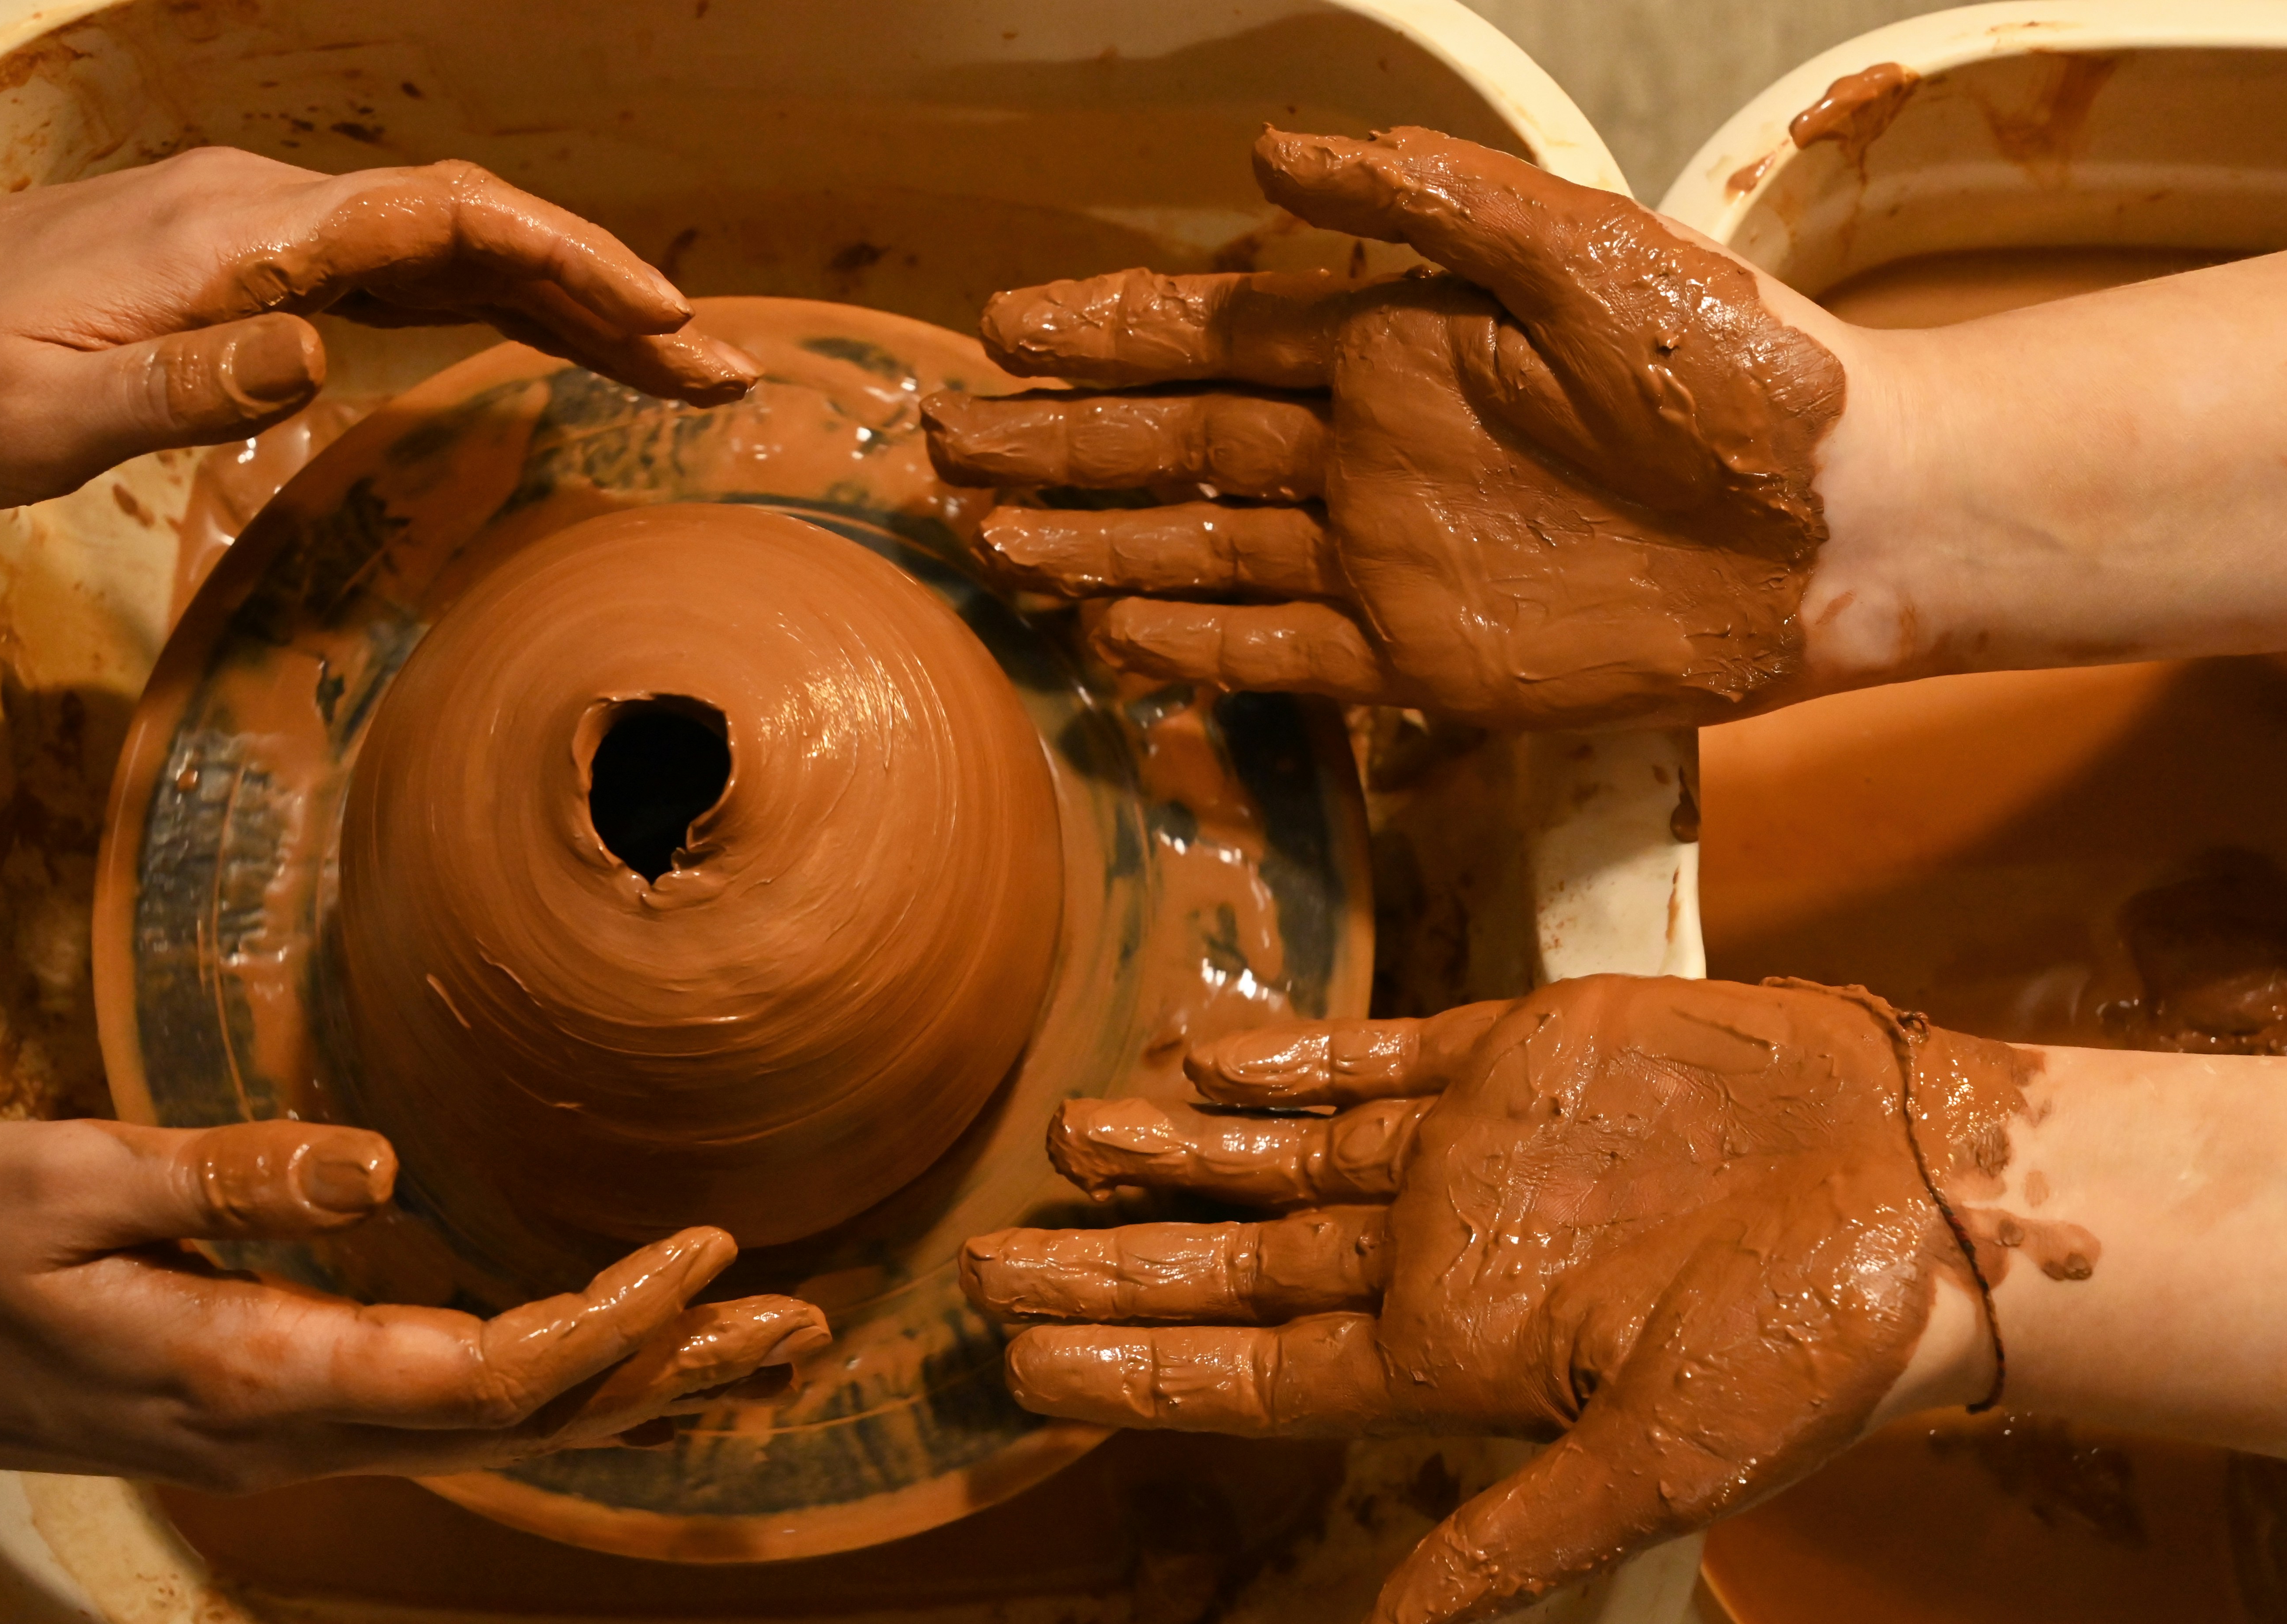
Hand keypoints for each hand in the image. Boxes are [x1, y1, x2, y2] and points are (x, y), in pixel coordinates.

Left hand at [0, 147, 758, 512]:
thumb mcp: (45, 413)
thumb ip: (191, 380)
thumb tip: (325, 351)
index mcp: (239, 232)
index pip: (442, 218)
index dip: (567, 259)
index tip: (663, 319)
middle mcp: (267, 216)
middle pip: (478, 231)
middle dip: (610, 292)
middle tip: (720, 367)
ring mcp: (263, 240)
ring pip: (454, 254)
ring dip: (570, 305)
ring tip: (674, 366)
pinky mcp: (251, 275)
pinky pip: (404, 279)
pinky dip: (495, 309)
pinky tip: (549, 343)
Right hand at [0, 1119, 827, 1491]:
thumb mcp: (59, 1183)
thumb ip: (221, 1180)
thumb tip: (379, 1165)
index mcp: (251, 1371)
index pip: (480, 1374)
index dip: (606, 1324)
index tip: (707, 1251)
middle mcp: (293, 1424)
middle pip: (525, 1420)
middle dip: (670, 1373)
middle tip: (803, 1323)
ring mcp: (289, 1428)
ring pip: (503, 1430)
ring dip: (636, 1391)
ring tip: (758, 1349)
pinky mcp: (278, 1404)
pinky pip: (456, 1413)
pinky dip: (562, 1389)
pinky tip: (621, 1367)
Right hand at [920, 127, 1855, 728]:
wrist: (1834, 514)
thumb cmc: (1725, 363)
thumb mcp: (1573, 244)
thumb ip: (1419, 199)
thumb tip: (1264, 155)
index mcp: (1392, 345)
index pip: (1210, 334)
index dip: (1103, 331)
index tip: (999, 328)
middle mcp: (1363, 452)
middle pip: (1176, 449)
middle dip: (1060, 445)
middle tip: (947, 443)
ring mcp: (1383, 561)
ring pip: (1200, 554)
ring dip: (1093, 548)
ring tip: (989, 541)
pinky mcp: (1423, 660)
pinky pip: (1280, 657)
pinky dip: (1194, 651)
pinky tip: (1108, 636)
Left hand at [962, 975, 2014, 1621]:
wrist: (1928, 1193)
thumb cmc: (1814, 1345)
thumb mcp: (1661, 1463)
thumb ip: (1514, 1533)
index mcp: (1455, 1353)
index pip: (1252, 1373)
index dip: (1134, 1367)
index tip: (1016, 1360)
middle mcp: (1441, 1250)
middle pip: (1238, 1266)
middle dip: (1116, 1260)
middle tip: (984, 1254)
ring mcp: (1472, 1150)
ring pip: (1281, 1156)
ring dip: (1177, 1151)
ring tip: (1068, 1135)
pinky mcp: (1521, 1051)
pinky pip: (1374, 1053)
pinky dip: (1287, 1056)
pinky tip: (1201, 1059)